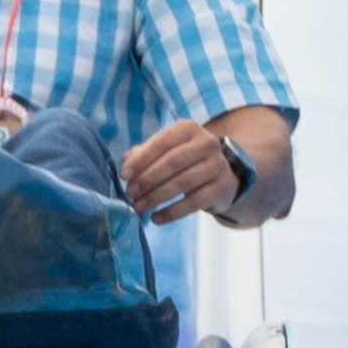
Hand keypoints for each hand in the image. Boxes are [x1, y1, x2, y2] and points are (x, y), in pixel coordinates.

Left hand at [123, 115, 245, 224]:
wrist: (219, 175)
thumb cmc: (183, 160)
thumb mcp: (165, 151)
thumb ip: (143, 154)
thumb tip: (126, 165)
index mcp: (188, 128)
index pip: (162, 142)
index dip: (141, 159)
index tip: (124, 175)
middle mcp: (207, 142)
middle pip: (172, 162)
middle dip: (148, 179)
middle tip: (131, 193)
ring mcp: (218, 164)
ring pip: (183, 182)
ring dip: (157, 197)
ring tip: (139, 207)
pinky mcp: (223, 187)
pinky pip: (194, 202)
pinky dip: (172, 212)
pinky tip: (156, 218)